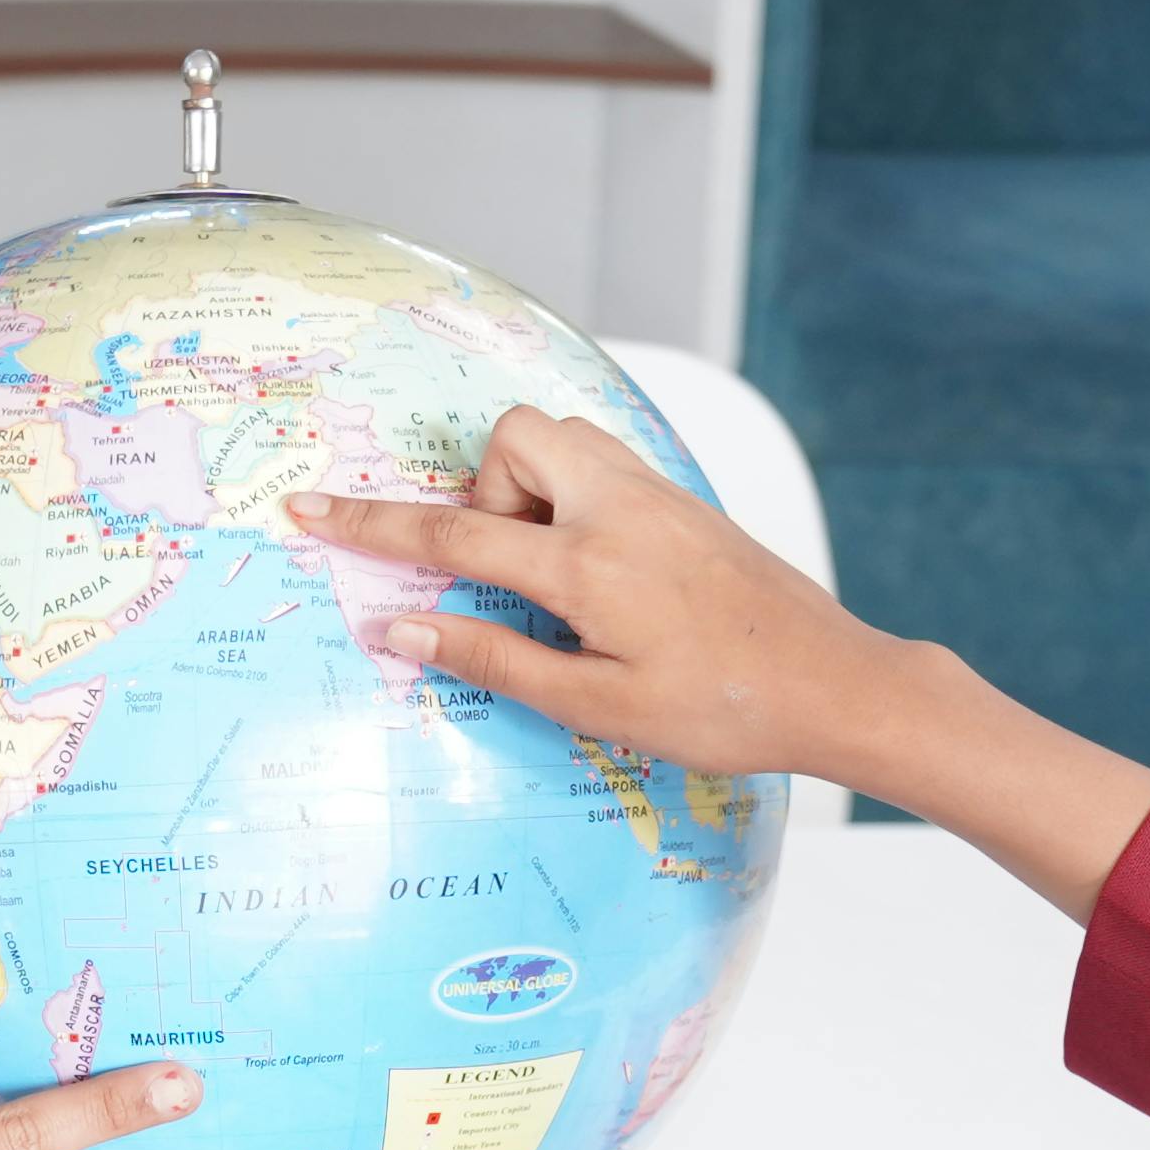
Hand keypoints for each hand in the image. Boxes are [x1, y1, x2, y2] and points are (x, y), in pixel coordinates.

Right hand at [293, 405, 899, 782]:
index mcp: (588, 565)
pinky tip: (599, 575)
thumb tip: (404, 633)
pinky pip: (603, 466)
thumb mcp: (598, 705)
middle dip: (483, 492)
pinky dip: (573, 501)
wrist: (837, 685)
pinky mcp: (685, 501)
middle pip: (513, 439)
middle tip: (506, 573)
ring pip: (561, 441)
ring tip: (551, 578)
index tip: (312, 510)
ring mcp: (659, 495)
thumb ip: (495, 661)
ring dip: (530, 493)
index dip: (371, 526)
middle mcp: (620, 508)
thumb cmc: (725, 709)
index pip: (452, 537)